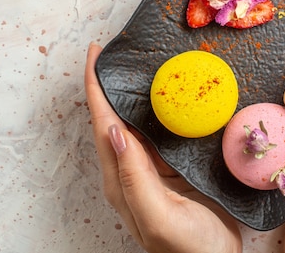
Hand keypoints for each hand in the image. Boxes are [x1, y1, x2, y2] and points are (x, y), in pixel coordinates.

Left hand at [84, 43, 241, 252]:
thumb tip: (114, 130)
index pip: (101, 123)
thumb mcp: (159, 218)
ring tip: (144, 64)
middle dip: (111, 83)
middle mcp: (132, 169)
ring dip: (136, 93)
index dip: (95, 86)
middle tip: (119, 51)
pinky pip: (160, 132)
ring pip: (137, 122)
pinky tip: (174, 97)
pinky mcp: (173, 169)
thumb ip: (135, 179)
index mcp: (122, 178)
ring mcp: (152, 169)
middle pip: (113, 117)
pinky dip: (162, 110)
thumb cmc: (189, 249)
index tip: (95, 52)